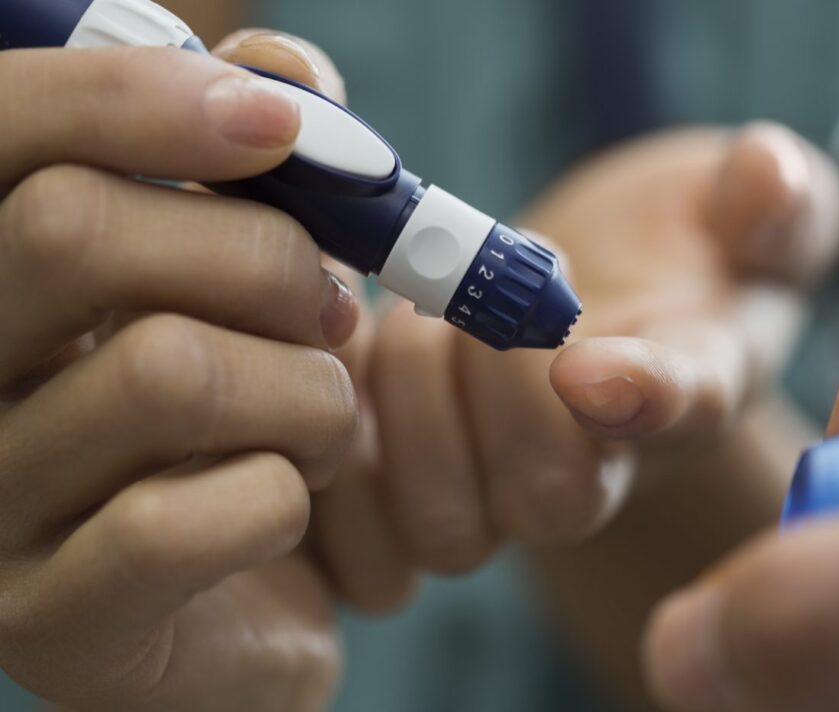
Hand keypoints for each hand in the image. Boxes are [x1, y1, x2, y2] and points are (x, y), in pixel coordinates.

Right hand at [0, 36, 358, 710]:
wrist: (246, 596)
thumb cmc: (249, 413)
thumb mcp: (256, 274)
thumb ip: (262, 163)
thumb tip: (284, 81)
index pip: (1, 127)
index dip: (139, 97)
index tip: (283, 125)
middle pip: (74, 234)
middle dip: (262, 257)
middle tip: (330, 305)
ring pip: (168, 375)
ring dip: (307, 391)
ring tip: (324, 419)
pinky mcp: (48, 623)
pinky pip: (193, 519)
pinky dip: (288, 497)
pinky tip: (286, 505)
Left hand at [313, 120, 838, 609]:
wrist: (584, 299)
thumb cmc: (667, 248)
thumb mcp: (738, 201)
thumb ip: (777, 199)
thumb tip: (765, 181)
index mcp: (689, 385)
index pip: (685, 411)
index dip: (641, 396)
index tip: (587, 363)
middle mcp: (604, 467)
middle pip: (549, 497)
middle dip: (487, 383)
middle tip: (457, 300)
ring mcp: (511, 499)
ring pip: (448, 529)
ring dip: (399, 414)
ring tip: (391, 328)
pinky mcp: (423, 506)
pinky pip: (368, 546)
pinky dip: (335, 462)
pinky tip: (341, 374)